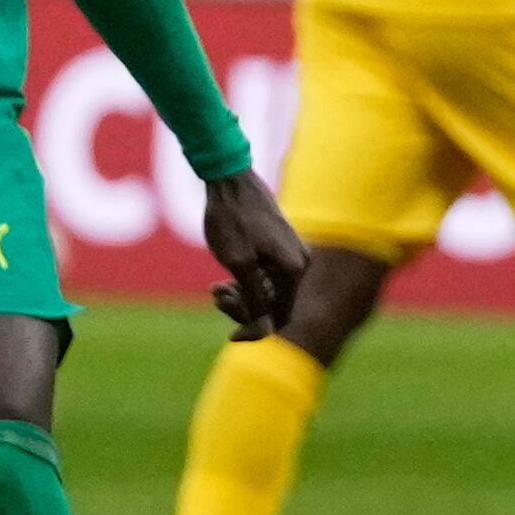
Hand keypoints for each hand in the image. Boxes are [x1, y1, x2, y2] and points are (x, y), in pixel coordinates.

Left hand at [199, 168, 309, 338]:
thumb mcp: (238, 263)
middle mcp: (299, 262)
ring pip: (267, 290)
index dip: (257, 330)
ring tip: (215, 288)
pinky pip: (265, 276)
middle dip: (244, 308)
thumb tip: (267, 328)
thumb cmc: (232, 219)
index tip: (230, 336)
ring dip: (241, 295)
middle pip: (274, 304)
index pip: (281, 316)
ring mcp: (289, 253)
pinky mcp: (278, 246)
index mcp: (294, 269)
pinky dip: (245, 281)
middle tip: (216, 295)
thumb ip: (254, 297)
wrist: (228, 178)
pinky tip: (223, 279)